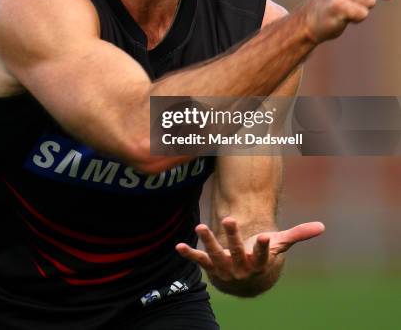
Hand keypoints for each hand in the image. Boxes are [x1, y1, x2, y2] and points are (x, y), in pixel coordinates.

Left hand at [175, 217, 324, 283]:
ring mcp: (224, 268)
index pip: (263, 255)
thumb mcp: (279, 245)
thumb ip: (297, 235)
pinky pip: (199, 261)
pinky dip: (189, 254)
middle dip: (232, 237)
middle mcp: (241, 268)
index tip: (264, 237)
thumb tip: (322, 226)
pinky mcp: (210, 267)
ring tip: (200, 226)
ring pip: (216, 255)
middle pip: (237, 252)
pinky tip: (179, 246)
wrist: (244, 283)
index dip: (263, 247)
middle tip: (228, 219)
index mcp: (259, 262)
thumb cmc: (262, 257)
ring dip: (208, 241)